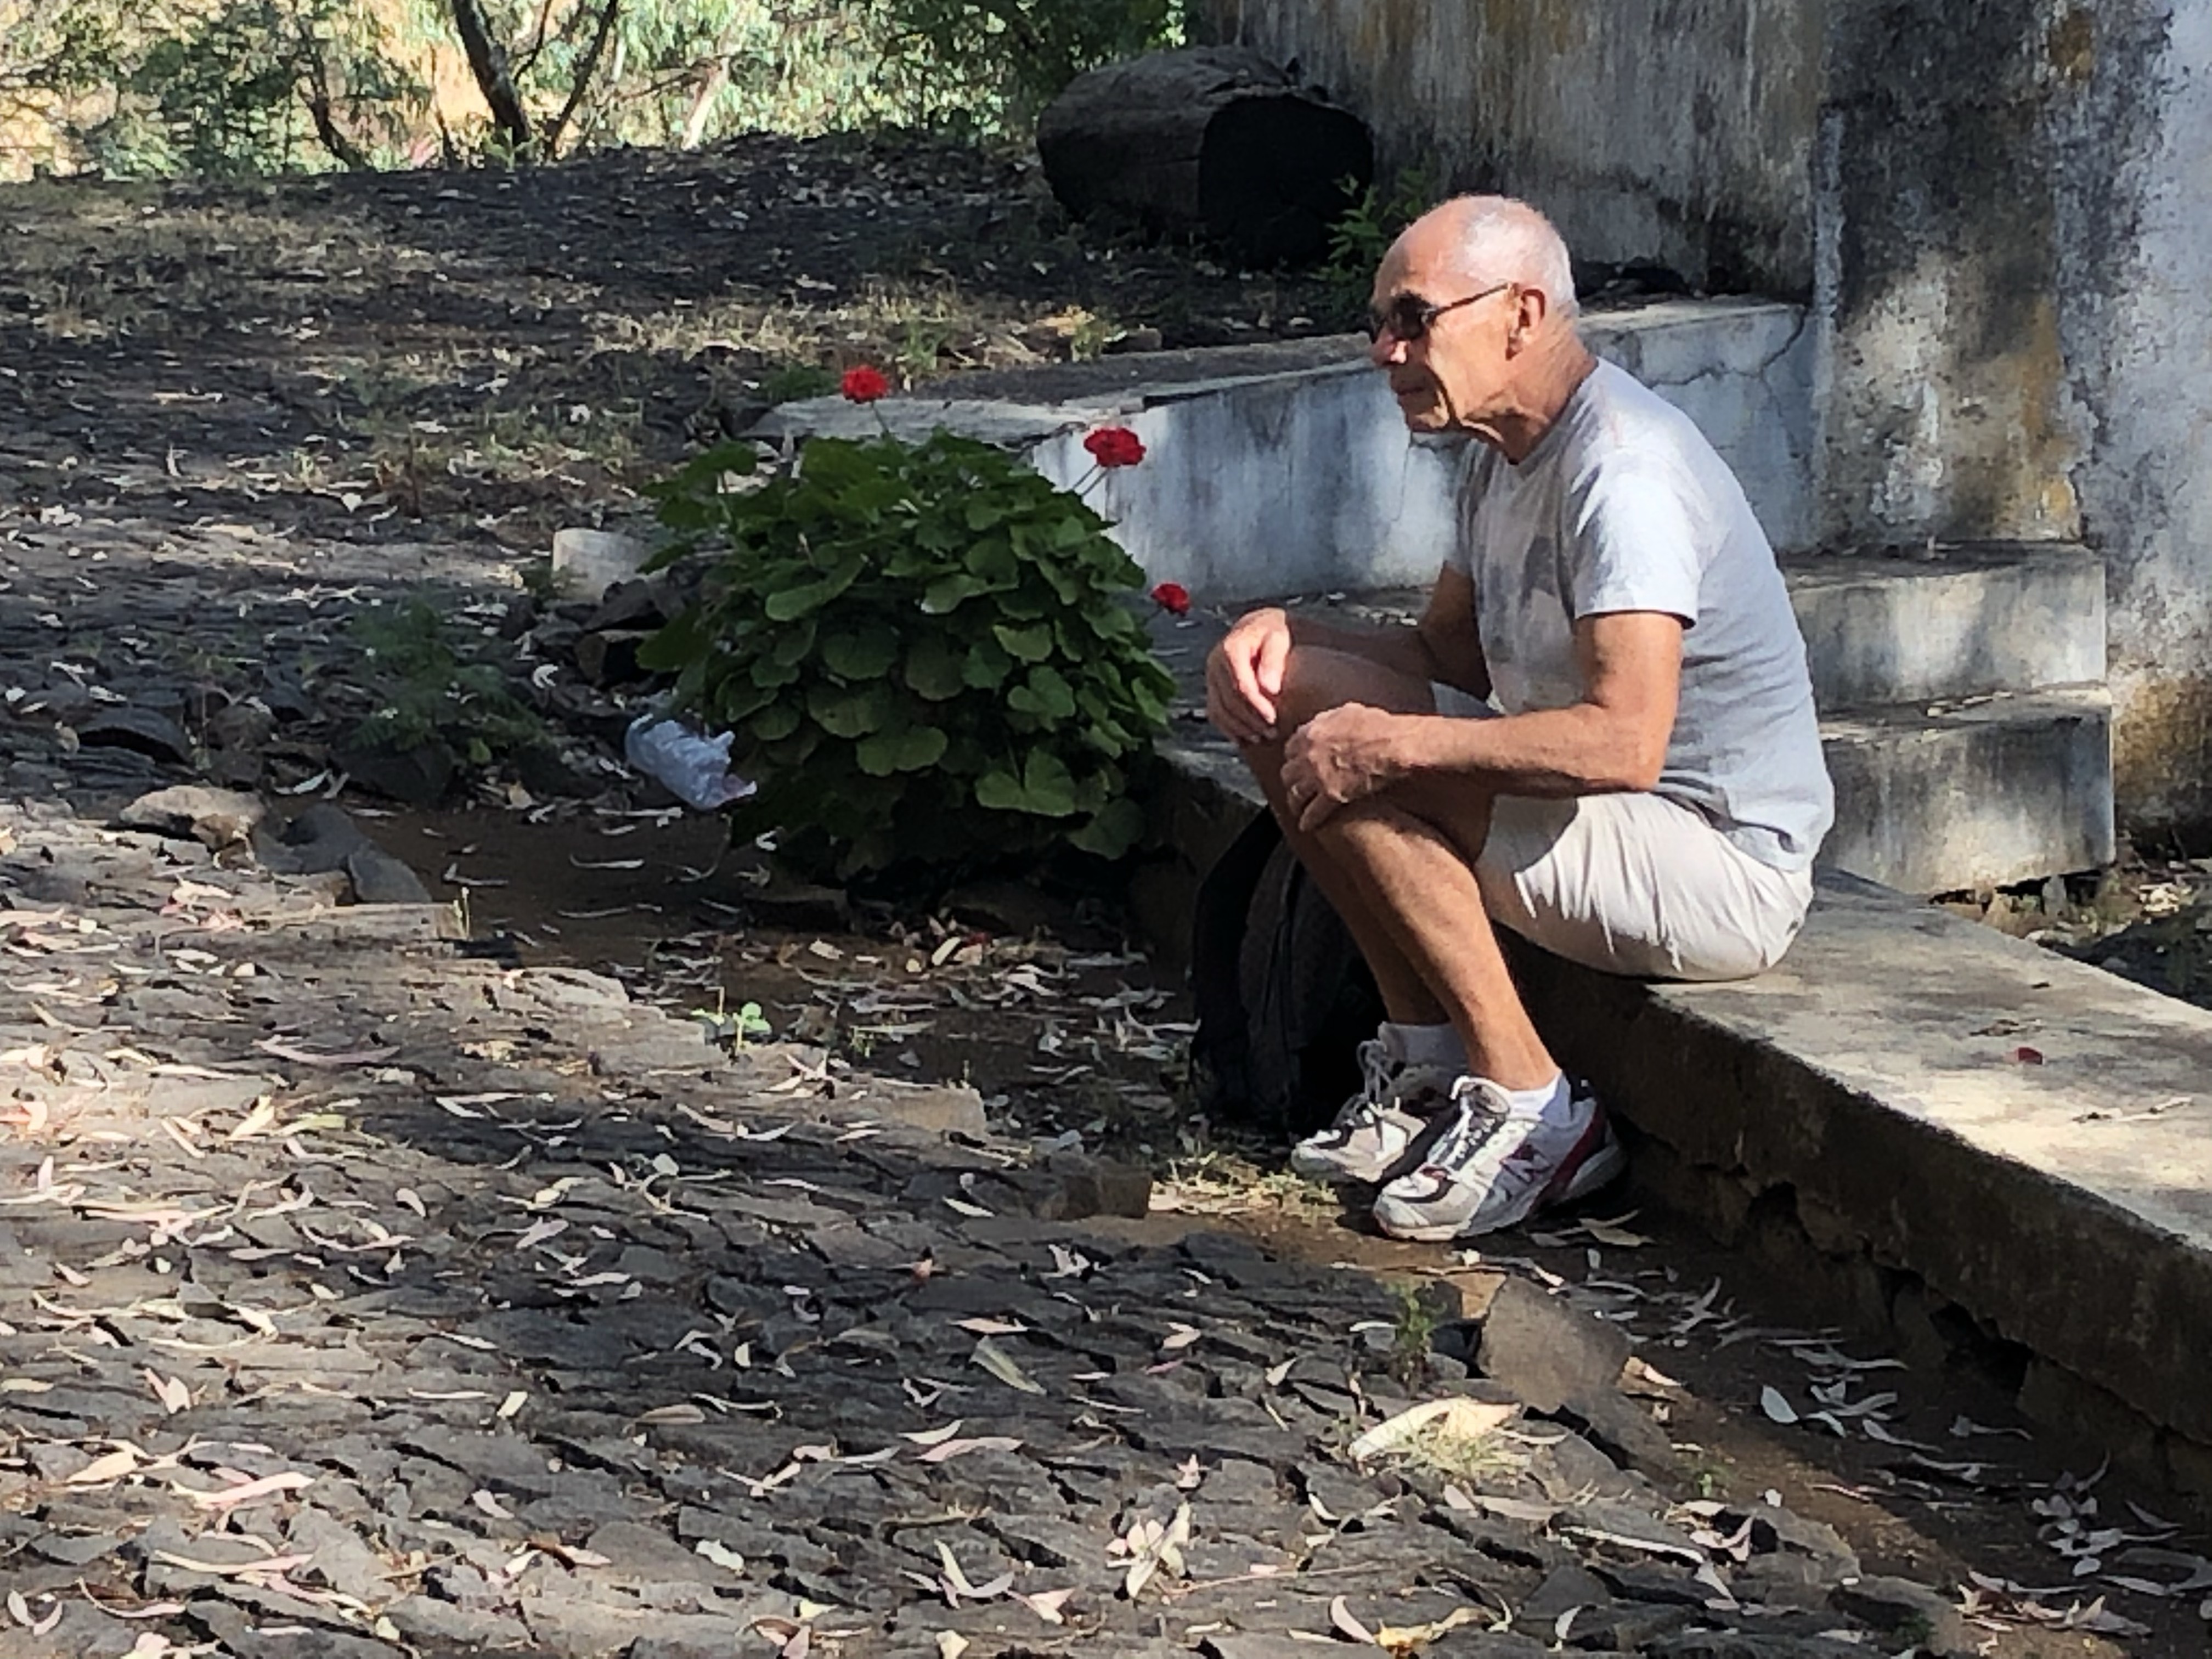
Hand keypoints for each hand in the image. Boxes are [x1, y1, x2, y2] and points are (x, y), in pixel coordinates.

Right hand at [1204, 607, 1292, 745]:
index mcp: (1231, 649)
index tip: (1273, 718)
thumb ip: (1274, 660)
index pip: (1240, 684)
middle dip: (1251, 719)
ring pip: (1220, 709)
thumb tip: (1270, 688)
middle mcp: (1215, 663)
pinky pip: (1215, 712)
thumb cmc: (1273, 634)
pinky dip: (1228, 728)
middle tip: (1272, 732)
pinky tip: (1244, 738)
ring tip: (1262, 737)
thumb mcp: (1279, 638)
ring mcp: (1211, 677)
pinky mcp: (1211, 687)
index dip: (1256, 704)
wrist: (1258, 628)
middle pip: (1229, 700)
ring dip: (1240, 727)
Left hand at [1281, 703, 1406, 830]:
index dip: (1293, 757)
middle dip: (1290, 780)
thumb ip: (1329, 719)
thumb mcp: (1348, 712)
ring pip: (1296, 793)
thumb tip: (1323, 722)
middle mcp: (1309, 755)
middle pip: (1288, 773)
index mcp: (1312, 733)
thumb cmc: (1377, 726)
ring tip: (1296, 808)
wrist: (1392, 745)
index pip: (1290, 748)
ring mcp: (1317, 777)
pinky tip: (1306, 826)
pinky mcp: (1331, 796)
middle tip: (1294, 786)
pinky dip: (1308, 820)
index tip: (1296, 762)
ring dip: (1295, 802)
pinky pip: (1313, 812)